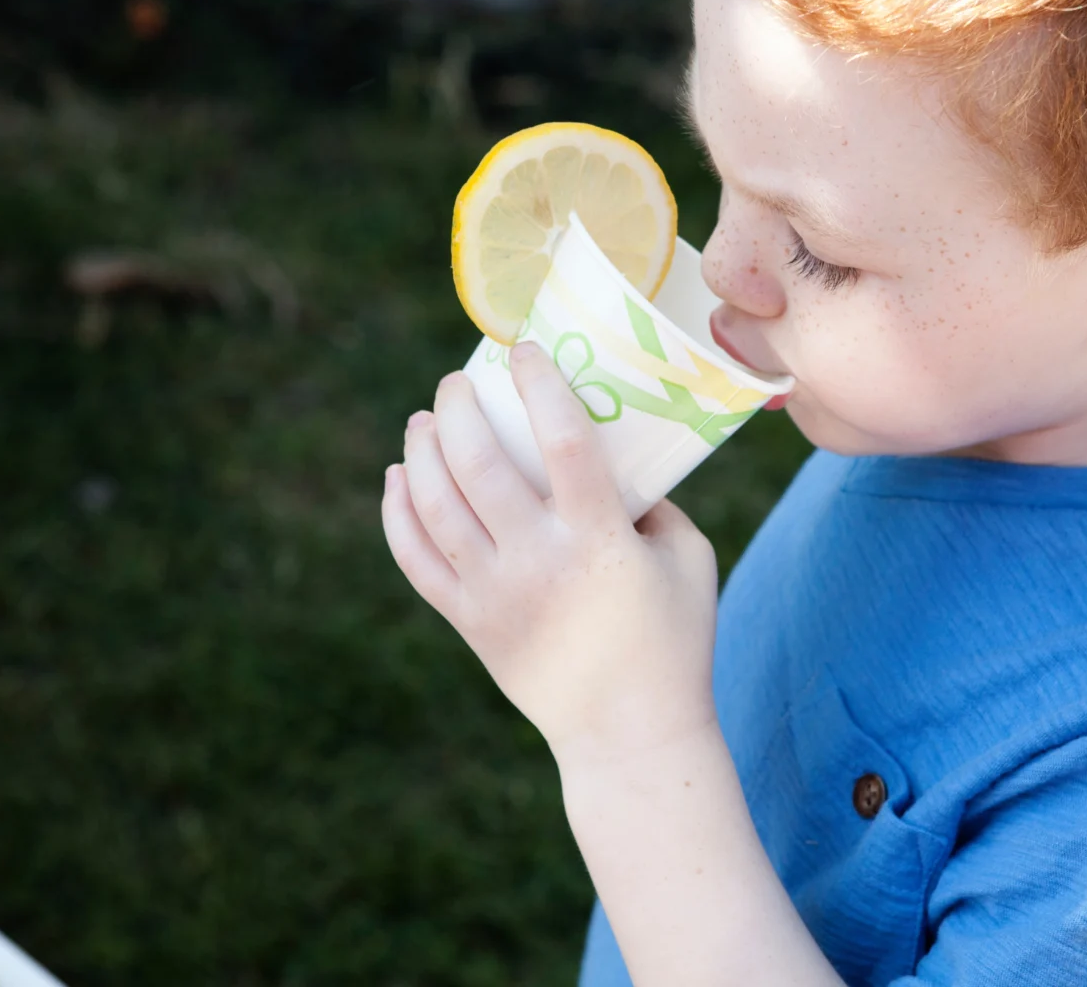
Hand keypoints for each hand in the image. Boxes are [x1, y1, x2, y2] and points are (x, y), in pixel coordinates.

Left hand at [380, 341, 720, 766]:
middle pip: (479, 462)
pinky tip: (397, 478)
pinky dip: (397, 512)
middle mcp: (537, 561)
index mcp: (599, 540)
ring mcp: (494, 593)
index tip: (523, 350)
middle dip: (458, 408)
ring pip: (435, 504)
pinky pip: (415, 558)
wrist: (629, 736)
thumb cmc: (672, 640)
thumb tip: (610, 459)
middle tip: (455, 383)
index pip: (561, 439)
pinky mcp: (468, 621)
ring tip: (422, 419)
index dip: (538, 384)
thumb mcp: (689, 557)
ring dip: (421, 450)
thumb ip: (654, 503)